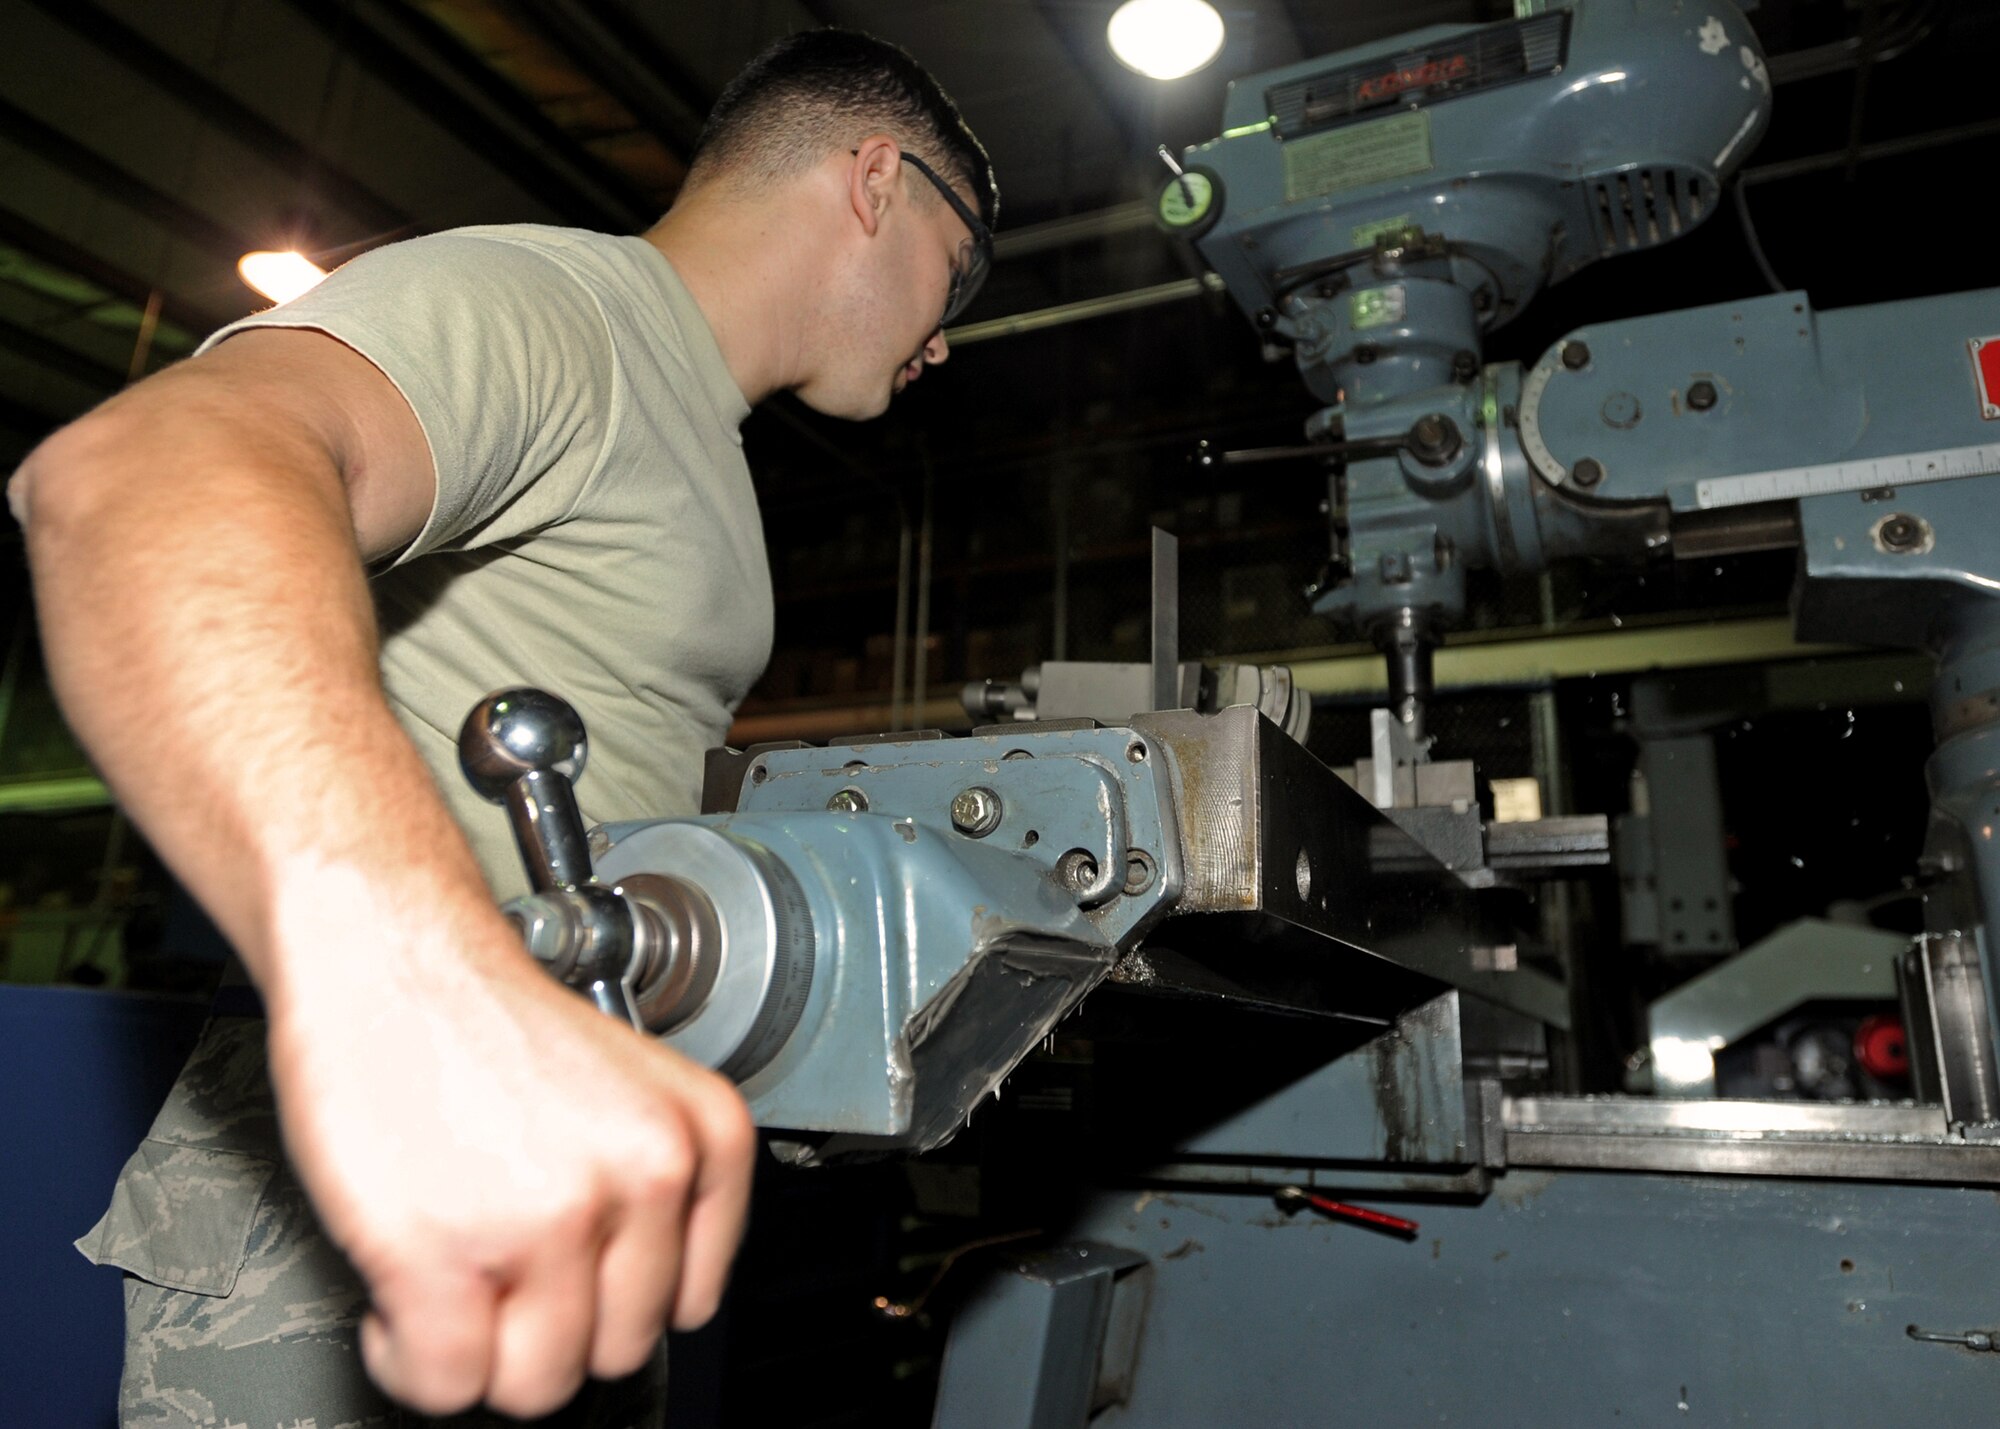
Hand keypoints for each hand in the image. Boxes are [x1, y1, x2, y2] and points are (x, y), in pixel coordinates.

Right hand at [264, 900, 755, 1418]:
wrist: (389, 953)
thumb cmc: (481, 1019)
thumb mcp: (627, 1092)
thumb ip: (651, 1192)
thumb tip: (635, 1307)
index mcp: (704, 1136)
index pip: (688, 1303)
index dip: (609, 1301)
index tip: (565, 1281)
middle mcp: (646, 1175)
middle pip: (616, 1351)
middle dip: (545, 1330)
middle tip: (493, 1274)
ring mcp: (553, 1217)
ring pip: (536, 1384)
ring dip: (477, 1352)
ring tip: (449, 1280)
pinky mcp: (448, 1253)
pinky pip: (444, 1384)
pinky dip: (409, 1360)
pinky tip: (400, 1294)